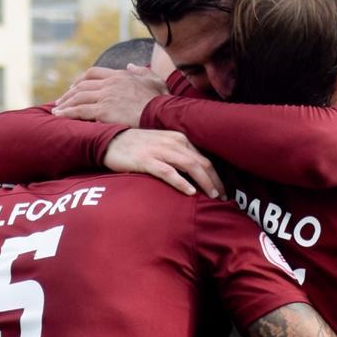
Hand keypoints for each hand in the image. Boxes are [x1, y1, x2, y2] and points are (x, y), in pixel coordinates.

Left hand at [52, 65, 167, 126]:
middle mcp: (110, 83)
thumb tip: (130, 66)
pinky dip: (67, 113)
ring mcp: (106, 96)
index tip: (74, 86)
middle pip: (82, 85)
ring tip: (56, 110)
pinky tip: (59, 116)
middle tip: (61, 101)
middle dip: (69, 93)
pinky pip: (79, 111)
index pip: (94, 73)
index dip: (81, 80)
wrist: (163, 113)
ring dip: (65, 103)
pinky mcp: (103, 110)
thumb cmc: (162, 100)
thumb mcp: (155, 81)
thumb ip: (141, 72)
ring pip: (78, 97)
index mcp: (120, 75)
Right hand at [103, 129, 224, 198]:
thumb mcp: (164, 146)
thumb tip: (197, 175)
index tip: (223, 190)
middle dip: (215, 181)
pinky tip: (190, 192)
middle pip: (202, 162)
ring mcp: (160, 151)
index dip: (216, 175)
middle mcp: (173, 142)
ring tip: (213, 196)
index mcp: (179, 139)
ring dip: (204, 182)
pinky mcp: (146, 160)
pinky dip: (181, 182)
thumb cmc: (139, 147)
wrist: (112, 141)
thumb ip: (179, 156)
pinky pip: (168, 172)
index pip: (205, 158)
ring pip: (189, 166)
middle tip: (223, 197)